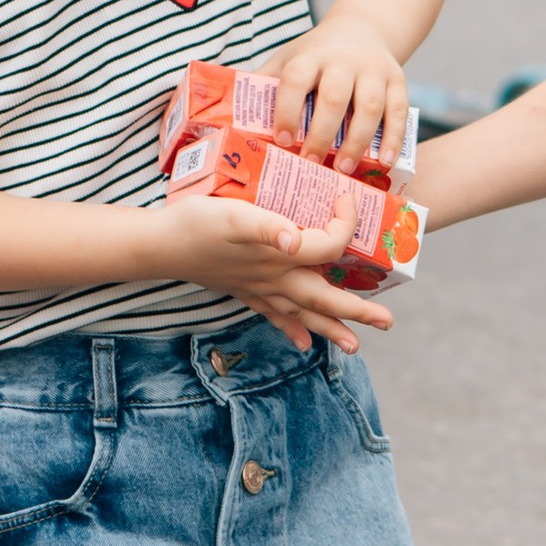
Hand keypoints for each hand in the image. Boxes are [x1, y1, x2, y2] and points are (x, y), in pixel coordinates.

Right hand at [147, 190, 394, 355]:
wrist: (158, 245)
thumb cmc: (195, 224)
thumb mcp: (232, 215)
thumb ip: (267, 226)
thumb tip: (295, 239)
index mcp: (279, 256)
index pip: (328, 246)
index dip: (345, 224)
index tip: (348, 199)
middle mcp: (274, 278)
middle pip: (324, 298)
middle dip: (357, 311)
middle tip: (387, 322)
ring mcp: (259, 288)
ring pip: (302, 313)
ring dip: (330, 329)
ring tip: (355, 346)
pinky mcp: (243, 290)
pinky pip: (273, 315)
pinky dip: (290, 329)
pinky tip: (301, 343)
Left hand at [265, 9, 407, 170]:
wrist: (363, 28)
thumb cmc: (318, 55)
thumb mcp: (289, 58)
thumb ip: (264, 82)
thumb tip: (224, 113)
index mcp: (310, 56)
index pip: (295, 80)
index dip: (288, 110)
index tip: (283, 140)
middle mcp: (344, 60)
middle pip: (335, 96)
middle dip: (323, 133)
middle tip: (311, 163)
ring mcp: (374, 69)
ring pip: (369, 105)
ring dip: (358, 140)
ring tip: (345, 168)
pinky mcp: (398, 79)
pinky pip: (400, 111)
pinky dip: (394, 138)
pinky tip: (385, 161)